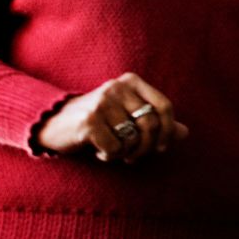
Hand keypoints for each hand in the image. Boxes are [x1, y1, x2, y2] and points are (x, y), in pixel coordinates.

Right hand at [36, 72, 188, 162]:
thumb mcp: (127, 119)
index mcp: (131, 82)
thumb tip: (185, 133)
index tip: (161, 147)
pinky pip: (115, 148)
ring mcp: (102, 103)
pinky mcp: (89, 121)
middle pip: (151, 124)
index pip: (164, 106)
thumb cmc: (97, 122)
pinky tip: (98, 151)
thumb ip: (156, 123)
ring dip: (127, 153)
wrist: (52, 125)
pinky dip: (110, 156)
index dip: (168, 131)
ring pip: (134, 138)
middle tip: (134, 156)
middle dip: (147, 147)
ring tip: (114, 151)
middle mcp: (117, 87)